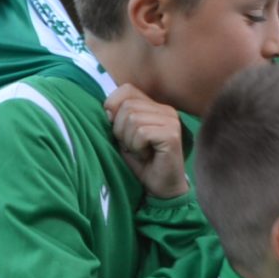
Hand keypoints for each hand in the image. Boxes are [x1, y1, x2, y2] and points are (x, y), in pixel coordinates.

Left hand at [104, 84, 189, 198]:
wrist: (161, 187)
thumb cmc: (142, 162)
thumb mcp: (124, 136)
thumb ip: (117, 117)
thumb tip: (106, 109)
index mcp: (155, 106)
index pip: (126, 89)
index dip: (113, 106)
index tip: (116, 130)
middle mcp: (166, 110)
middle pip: (126, 106)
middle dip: (120, 130)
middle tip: (132, 146)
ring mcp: (171, 121)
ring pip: (133, 119)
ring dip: (129, 140)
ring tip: (140, 151)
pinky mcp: (172, 135)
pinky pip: (141, 133)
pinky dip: (137, 147)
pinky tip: (146, 156)